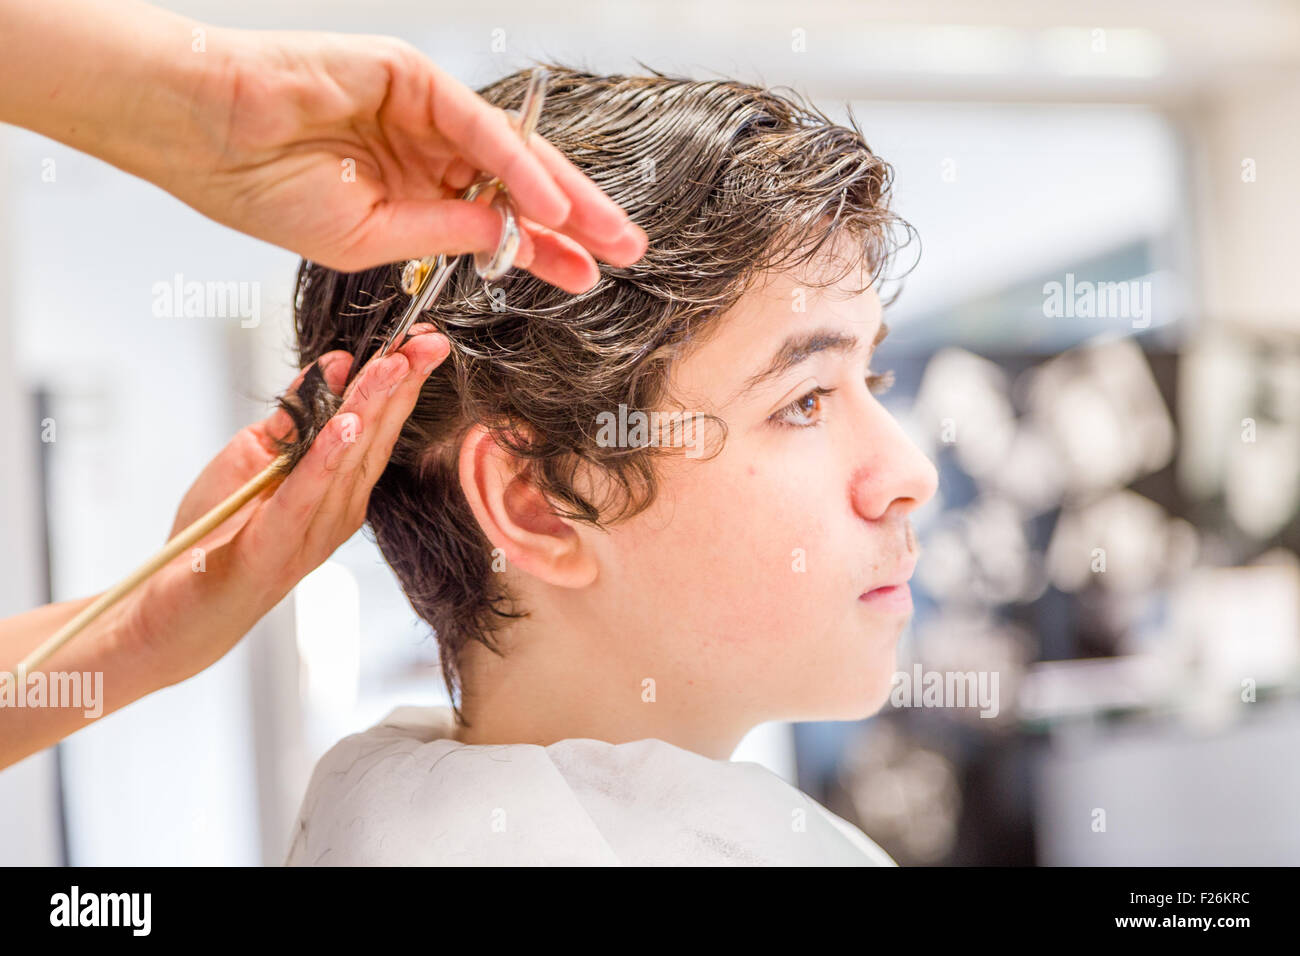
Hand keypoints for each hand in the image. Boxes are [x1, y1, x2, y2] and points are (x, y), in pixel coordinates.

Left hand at [121, 328, 448, 687]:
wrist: (180, 613)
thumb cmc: (220, 536)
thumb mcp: (256, 460)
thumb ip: (295, 418)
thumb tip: (333, 365)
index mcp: (339, 487)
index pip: (378, 424)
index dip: (402, 380)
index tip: (424, 338)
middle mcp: (338, 509)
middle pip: (376, 436)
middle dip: (402, 384)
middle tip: (428, 341)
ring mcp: (312, 531)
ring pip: (349, 459)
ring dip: (372, 408)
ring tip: (392, 366)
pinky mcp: (274, 547)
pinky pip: (305, 496)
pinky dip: (326, 459)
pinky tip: (348, 426)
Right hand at [163, 29, 645, 288]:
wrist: (201, 136)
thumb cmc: (263, 190)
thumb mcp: (370, 240)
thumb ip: (444, 237)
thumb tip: (509, 243)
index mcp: (413, 191)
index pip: (495, 224)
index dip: (542, 251)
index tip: (585, 278)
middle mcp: (427, 150)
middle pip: (519, 188)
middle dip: (575, 221)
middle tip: (626, 252)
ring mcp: (423, 112)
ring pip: (512, 156)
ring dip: (564, 195)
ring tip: (611, 234)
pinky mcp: (413, 77)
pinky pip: (478, 129)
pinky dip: (517, 166)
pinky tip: (550, 205)